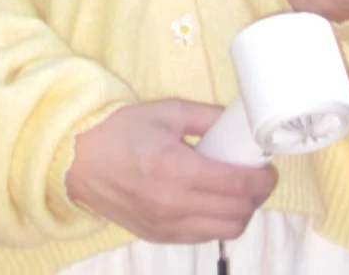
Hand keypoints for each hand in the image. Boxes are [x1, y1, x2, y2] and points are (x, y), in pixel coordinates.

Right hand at [65, 100, 277, 243]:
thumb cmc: (122, 131)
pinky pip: (203, 237)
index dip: (263, 179)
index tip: (269, 168)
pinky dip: (217, 222)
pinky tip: (213, 201)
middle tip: (257, 177)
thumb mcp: (166, 112)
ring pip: (224, 231)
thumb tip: (239, 123)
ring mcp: (166, 226)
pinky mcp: (159, 237)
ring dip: (240, 212)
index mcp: (176, 168)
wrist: (79, 161)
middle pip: (238, 214)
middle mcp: (173, 204)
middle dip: (257, 196)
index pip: (237, 185)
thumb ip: (207, 117)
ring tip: (237, 190)